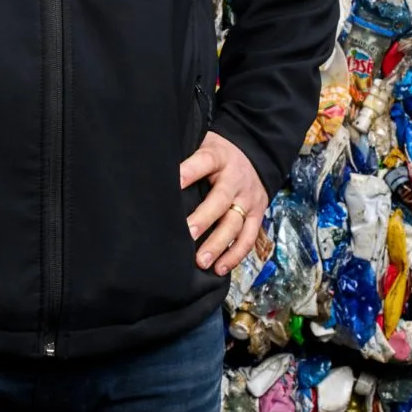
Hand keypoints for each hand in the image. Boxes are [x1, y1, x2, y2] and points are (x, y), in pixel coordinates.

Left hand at [179, 131, 267, 276]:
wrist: (255, 156)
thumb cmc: (218, 154)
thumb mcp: (202, 144)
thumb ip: (185, 156)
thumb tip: (155, 169)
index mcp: (219, 157)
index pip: (203, 162)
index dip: (188, 172)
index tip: (174, 183)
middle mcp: (235, 179)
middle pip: (220, 200)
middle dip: (204, 219)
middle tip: (188, 234)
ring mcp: (248, 199)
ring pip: (234, 224)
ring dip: (218, 245)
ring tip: (201, 261)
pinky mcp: (256, 215)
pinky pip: (248, 238)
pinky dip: (235, 255)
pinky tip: (220, 268)